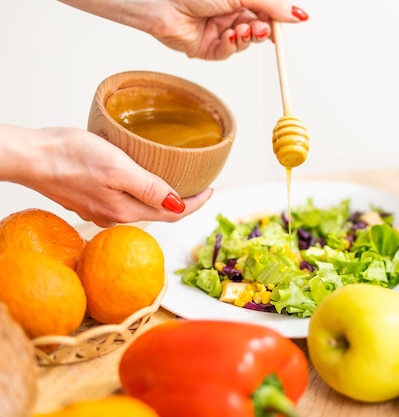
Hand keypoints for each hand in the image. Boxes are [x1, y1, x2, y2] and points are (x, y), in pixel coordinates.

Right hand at [2, 125, 211, 227]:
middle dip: (183, 202)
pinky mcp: (90, 200)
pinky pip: (124, 201)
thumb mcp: (118, 167)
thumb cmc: (69, 156)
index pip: (173, 213)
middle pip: (160, 212)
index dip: (196, 203)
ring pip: (142, 207)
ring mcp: (101, 210)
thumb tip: (179, 205)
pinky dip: (141, 194)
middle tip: (200, 186)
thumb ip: (149, 188)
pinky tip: (142, 181)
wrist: (30, 157)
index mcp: (126, 210)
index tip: (211, 190)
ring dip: (162, 197)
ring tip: (177, 182)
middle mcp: (115, 216)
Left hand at [59, 0, 308, 59]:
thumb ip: (270, 5)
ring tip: (242, 29)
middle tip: (263, 28)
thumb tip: (297, 14)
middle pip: (257, 28)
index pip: (265, 11)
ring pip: (244, 42)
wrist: (162, 3)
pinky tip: (229, 36)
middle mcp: (229, 14)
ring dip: (247, 37)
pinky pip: (228, 52)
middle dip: (262, 29)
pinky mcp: (207, 48)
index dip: (278, 18)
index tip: (292, 22)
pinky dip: (231, 46)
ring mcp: (218, 31)